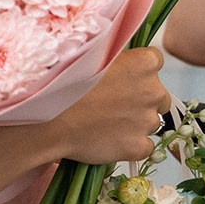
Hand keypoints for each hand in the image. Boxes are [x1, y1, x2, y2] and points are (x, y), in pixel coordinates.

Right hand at [47, 48, 166, 164]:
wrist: (47, 119)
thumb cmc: (63, 83)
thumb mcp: (92, 56)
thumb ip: (117, 59)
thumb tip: (121, 62)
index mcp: (145, 63)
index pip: (155, 62)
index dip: (136, 71)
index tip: (120, 77)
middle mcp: (154, 91)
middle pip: (157, 95)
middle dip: (140, 99)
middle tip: (111, 104)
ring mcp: (147, 121)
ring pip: (150, 122)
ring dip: (134, 123)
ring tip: (104, 123)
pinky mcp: (138, 146)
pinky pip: (143, 146)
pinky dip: (129, 145)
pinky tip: (107, 139)